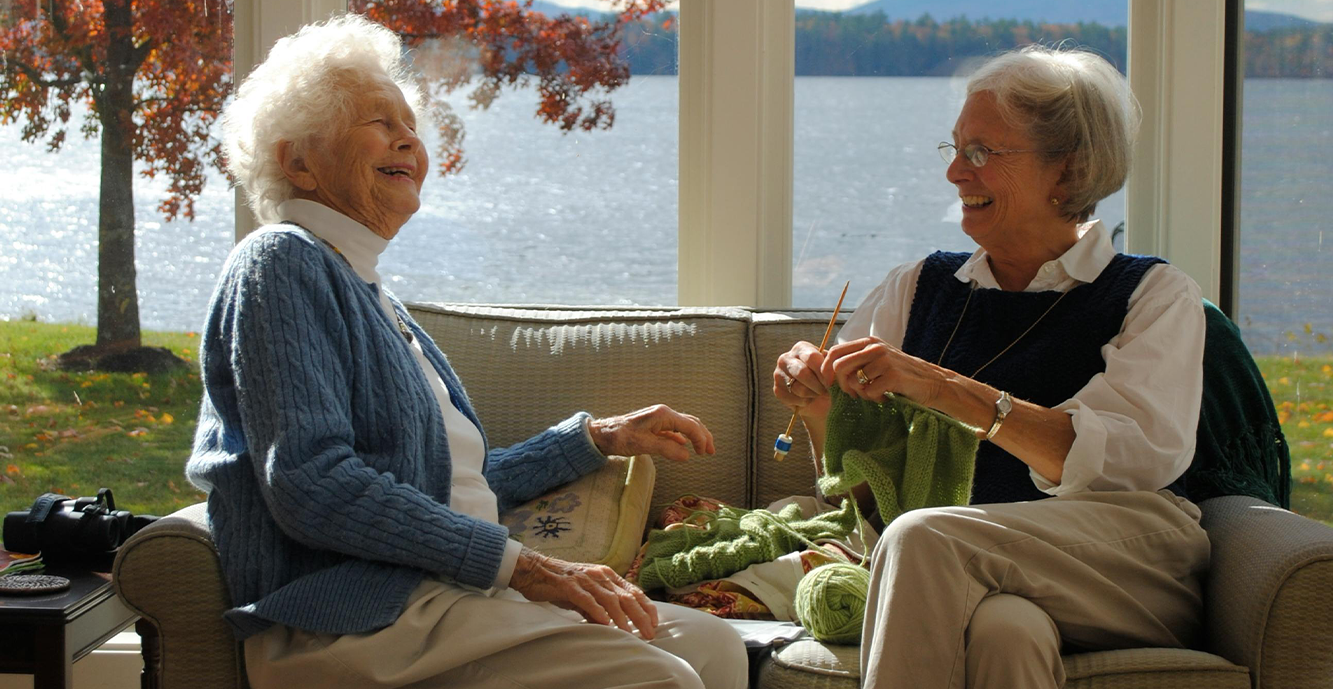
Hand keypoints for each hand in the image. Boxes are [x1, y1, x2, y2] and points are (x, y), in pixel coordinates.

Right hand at [510, 548, 659, 638]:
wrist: (535, 570)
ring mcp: (585, 579)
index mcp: (607, 575)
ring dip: (621, 617)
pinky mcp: (569, 585)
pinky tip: (605, 622)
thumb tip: (612, 624)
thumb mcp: (586, 594)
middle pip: (626, 596)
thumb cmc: (562, 584)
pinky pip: (586, 599)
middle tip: (648, 633)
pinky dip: (597, 610)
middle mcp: (600, 575)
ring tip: (629, 632)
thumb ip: (600, 607)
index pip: (633, 591)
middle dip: (640, 616)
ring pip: (610, 599)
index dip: (646, 607)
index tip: (654, 623)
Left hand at [588, 405, 714, 460]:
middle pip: (691, 423)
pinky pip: (674, 430)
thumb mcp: (644, 445)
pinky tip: (685, 445)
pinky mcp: (653, 426)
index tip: (705, 454)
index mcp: (663, 415)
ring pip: (683, 425)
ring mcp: (658, 419)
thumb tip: (687, 455)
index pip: (690, 426)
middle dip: (703, 436)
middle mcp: (663, 413)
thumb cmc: (620, 438)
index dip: (701, 440)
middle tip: (711, 451)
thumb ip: (667, 449)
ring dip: (695, 436)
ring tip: (703, 448)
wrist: (601, 434)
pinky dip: (683, 438)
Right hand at [775, 341, 832, 419]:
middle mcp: (786, 358)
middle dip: (818, 385)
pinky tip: (808, 399)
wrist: (818, 398)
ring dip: (812, 394)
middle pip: (803, 373)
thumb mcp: (830, 368)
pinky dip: (804, 402)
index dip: (823, 371)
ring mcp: (778, 374)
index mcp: (800, 348)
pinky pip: (793, 399)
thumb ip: (830, 366)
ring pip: (798, 388)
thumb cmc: (826, 378)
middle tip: (826, 391)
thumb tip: (830, 370)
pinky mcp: (777, 390)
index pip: (811, 357)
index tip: (832, 381)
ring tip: (818, 394)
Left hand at [822, 336, 944, 404]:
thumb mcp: (878, 360)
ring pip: (854, 381)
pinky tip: (885, 398)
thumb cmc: (901, 375)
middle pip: (839, 366)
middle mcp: (875, 347)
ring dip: (861, 394)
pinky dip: (874, 399)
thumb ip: (857, 360)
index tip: (829, 384)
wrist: (933, 383)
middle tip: (853, 394)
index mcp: (868, 342)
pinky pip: (869, 392)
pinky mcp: (893, 375)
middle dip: (841, 385)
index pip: (835, 351)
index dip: (826, 369)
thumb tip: (827, 368)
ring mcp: (884, 360)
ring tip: (874, 395)